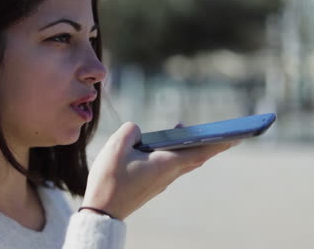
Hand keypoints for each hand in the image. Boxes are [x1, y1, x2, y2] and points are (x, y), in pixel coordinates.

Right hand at [82, 122, 236, 219]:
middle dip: (209, 143)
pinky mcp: (151, 185)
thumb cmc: (109, 180)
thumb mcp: (116, 147)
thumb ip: (131, 131)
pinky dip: (172, 153)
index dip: (221, 141)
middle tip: (222, 131)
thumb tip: (138, 132)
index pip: (201, 150)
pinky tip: (157, 146)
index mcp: (166, 164)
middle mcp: (168, 174)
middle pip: (196, 157)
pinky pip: (168, 166)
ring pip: (181, 161)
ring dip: (188, 146)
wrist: (102, 211)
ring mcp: (160, 182)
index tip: (239, 135)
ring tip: (182, 130)